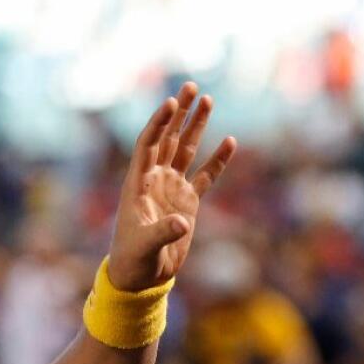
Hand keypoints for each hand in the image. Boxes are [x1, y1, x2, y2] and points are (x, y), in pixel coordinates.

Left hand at [107, 82, 236, 291]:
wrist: (141, 277)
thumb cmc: (133, 260)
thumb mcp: (145, 247)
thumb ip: (162, 232)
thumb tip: (182, 222)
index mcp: (137, 184)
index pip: (147, 145)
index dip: (158, 123)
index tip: (169, 103)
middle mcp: (154, 180)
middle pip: (167, 139)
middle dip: (178, 113)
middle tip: (190, 85)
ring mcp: (171, 188)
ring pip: (185, 150)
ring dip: (195, 126)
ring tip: (207, 99)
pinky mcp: (187, 202)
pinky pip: (205, 176)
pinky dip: (218, 160)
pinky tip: (230, 141)